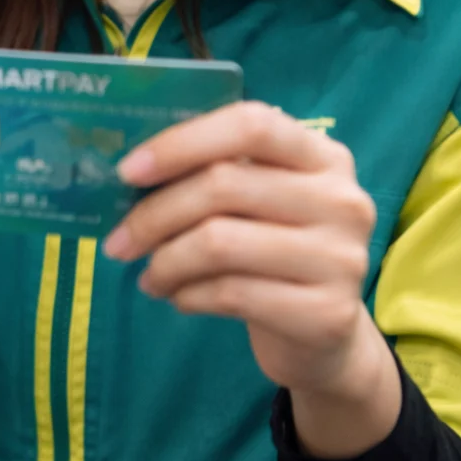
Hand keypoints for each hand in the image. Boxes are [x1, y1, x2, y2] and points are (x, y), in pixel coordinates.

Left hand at [104, 102, 379, 395]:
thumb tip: (131, 172)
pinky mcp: (326, 313)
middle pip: (224, 185)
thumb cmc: (275, 250)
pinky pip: (231, 293)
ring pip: (220, 243)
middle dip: (154, 214)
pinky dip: (189, 295)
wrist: (326, 336)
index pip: (251, 125)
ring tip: (149, 276)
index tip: (128, 171)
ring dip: (166, 261)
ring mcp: (341, 258)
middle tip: (118, 241)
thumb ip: (215, 173)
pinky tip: (178, 297)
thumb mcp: (259, 202)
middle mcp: (342, 199)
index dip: (182, 142)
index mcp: (323, 156)